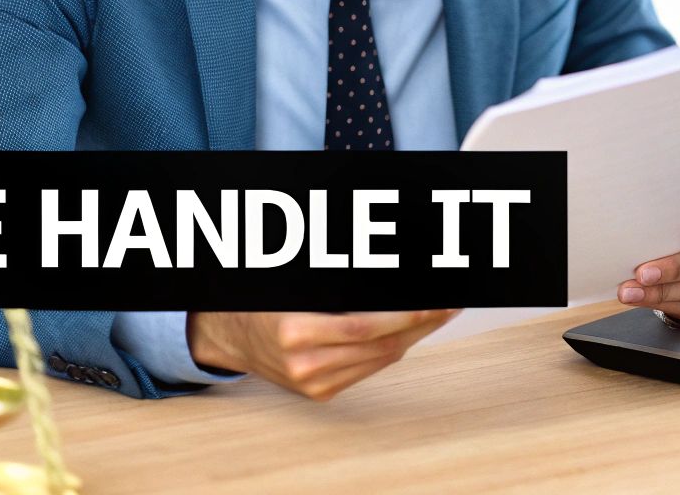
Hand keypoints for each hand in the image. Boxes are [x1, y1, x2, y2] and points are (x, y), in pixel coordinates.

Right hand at [186, 308, 459, 400]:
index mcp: (296, 331)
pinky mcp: (320, 394)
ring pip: (382, 358)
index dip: (410, 313)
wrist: (229, 335)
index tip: (438, 298)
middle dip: (423, 322)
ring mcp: (313, 383)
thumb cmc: (263, 300)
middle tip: (450, 303)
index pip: (370, 325)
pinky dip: (392, 349)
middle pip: (384, 344)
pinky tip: (409, 331)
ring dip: (415, 335)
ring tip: (437, 313)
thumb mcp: (298, 285)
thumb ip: (343, 286)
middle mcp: (305, 364)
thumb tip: (396, 284)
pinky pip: (368, 368)